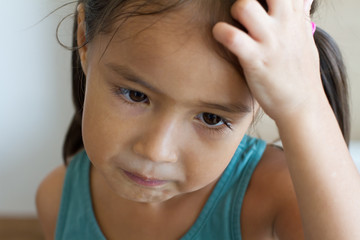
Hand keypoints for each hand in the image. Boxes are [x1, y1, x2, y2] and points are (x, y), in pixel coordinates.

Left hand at [213, 0, 323, 121]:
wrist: (303, 105)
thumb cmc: (300, 73)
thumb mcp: (306, 39)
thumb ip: (300, 17)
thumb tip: (304, 1)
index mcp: (295, 17)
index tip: (259, 5)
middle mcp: (284, 24)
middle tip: (242, 14)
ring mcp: (270, 41)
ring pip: (243, 6)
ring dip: (232, 13)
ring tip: (232, 26)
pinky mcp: (256, 60)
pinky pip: (232, 36)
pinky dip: (221, 33)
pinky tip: (221, 37)